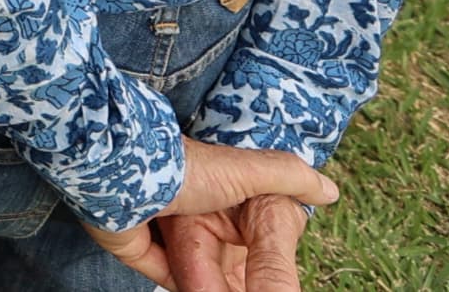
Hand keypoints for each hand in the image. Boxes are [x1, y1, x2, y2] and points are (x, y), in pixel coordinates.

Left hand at [85, 144, 334, 289]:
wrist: (119, 170)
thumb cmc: (186, 168)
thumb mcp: (247, 171)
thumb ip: (287, 178)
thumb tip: (329, 190)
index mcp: (223, 200)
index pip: (253, 244)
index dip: (266, 269)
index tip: (279, 284)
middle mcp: (194, 217)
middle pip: (225, 268)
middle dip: (235, 282)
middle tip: (249, 288)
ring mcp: (165, 234)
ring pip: (199, 278)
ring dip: (213, 286)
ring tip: (226, 290)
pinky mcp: (140, 250)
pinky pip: (168, 279)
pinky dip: (186, 287)